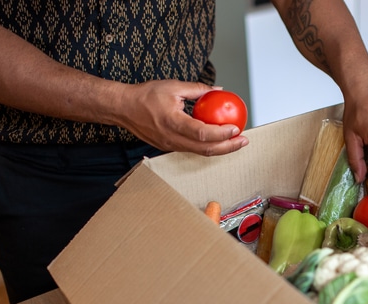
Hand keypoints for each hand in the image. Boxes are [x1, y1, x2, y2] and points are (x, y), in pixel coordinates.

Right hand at [114, 80, 248, 155]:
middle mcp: (172, 138)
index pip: (202, 134)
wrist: (123, 108)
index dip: (221, 134)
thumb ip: (198, 89)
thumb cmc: (145, 96)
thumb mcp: (173, 86)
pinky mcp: (169, 147)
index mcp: (173, 122)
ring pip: (200, 152)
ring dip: (221, 149)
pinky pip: (192, 150)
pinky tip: (219, 140)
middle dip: (228, 147)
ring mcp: (170, 145)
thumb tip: (218, 90)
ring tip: (236, 142)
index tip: (236, 128)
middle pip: (205, 149)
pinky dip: (208, 146)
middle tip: (244, 140)